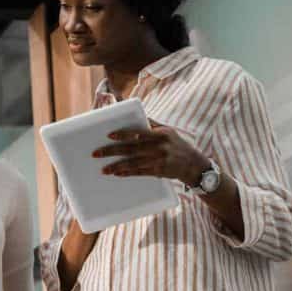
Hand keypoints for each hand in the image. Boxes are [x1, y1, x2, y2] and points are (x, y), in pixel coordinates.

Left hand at [92, 119, 207, 185]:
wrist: (195, 165)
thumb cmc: (178, 145)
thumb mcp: (169, 131)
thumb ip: (153, 124)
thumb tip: (137, 116)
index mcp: (162, 134)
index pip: (139, 133)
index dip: (124, 134)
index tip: (109, 135)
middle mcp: (160, 147)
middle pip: (131, 148)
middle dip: (112, 151)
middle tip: (97, 153)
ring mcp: (159, 160)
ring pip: (133, 163)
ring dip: (117, 166)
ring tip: (103, 169)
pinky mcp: (159, 171)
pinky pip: (140, 173)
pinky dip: (127, 173)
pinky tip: (116, 174)